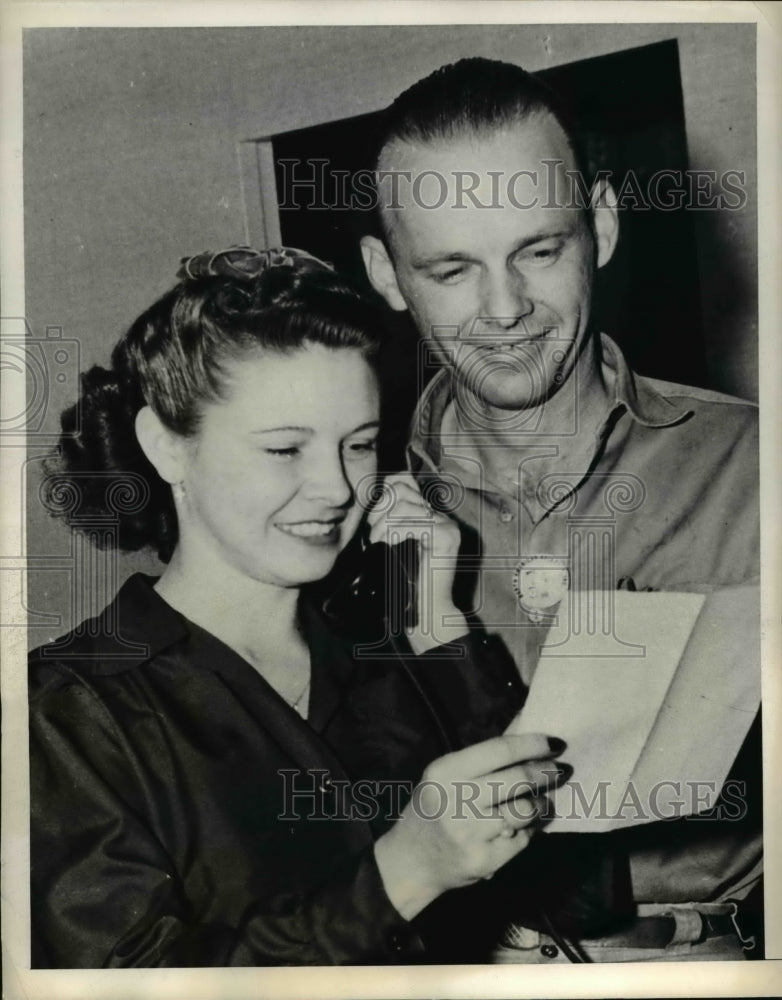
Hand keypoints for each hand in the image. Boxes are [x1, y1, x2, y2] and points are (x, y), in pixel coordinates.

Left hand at [365, 473, 463, 651]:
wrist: (424, 609)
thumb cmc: (403, 581)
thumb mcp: (389, 544)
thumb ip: (386, 521)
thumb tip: (374, 499)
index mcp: (426, 514)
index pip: (402, 483)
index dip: (382, 499)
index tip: (373, 524)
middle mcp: (439, 515)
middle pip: (402, 492)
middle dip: (381, 512)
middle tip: (375, 537)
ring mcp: (446, 525)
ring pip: (407, 507)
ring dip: (386, 525)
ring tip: (380, 543)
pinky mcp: (449, 536)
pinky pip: (417, 523)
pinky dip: (398, 533)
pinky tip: (392, 545)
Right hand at [373, 734, 565, 919]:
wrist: (412, 862)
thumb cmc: (435, 808)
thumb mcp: (448, 775)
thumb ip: (486, 754)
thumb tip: (525, 723)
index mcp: (446, 771)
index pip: (499, 750)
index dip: (532, 744)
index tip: (555, 742)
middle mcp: (457, 800)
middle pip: (518, 780)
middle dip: (546, 772)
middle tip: (559, 770)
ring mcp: (471, 833)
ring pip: (525, 810)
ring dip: (541, 804)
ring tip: (543, 801)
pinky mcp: (484, 860)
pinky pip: (522, 839)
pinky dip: (530, 830)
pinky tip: (525, 825)